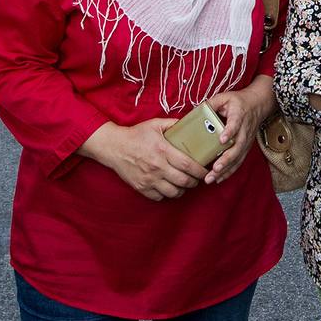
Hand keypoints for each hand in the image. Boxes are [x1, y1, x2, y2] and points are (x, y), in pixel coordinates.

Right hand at [82, 118, 208, 200]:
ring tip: (185, 185)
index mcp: (163, 151)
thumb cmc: (136, 135)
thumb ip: (174, 124)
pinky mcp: (141, 187)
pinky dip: (167, 195)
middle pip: (184, 181)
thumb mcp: (155, 124)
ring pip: (173, 192)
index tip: (206, 171)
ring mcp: (149, 179)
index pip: (188, 165)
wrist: (113, 147)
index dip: (200, 171)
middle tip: (198, 179)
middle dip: (195, 182)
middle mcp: (157, 167)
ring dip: (183, 190)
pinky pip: (159, 197)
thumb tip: (191, 124)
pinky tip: (169, 188)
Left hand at [204, 79, 276, 183]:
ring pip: (238, 157)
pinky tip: (219, 178)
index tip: (222, 140)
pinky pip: (239, 161)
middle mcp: (244, 130)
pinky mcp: (246, 147)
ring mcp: (246, 140)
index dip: (229, 132)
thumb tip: (195, 112)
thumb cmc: (239, 101)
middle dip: (226, 160)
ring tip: (213, 178)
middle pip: (237, 147)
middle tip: (214, 169)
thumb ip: (211, 103)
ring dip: (226, 169)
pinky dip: (230, 171)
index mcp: (239, 115)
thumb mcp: (225, 97)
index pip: (235, 124)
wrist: (258, 104)